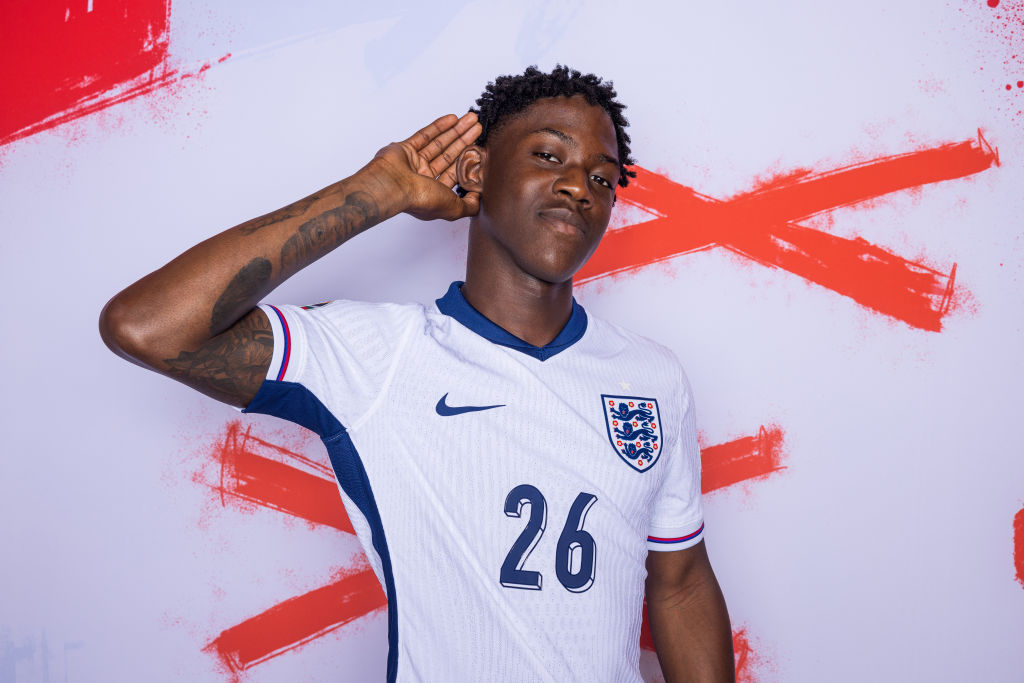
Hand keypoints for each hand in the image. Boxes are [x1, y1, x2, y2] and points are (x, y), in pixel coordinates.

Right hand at [368, 112, 482, 221]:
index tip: (480, 149)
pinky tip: (453, 119)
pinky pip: (424, 135)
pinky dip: (439, 126)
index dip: (468, 162)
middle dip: (464, 140)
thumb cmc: (420, 199)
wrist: (393, 186)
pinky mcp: (405, 149)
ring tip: (470, 118)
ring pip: (438, 143)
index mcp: (433, 193)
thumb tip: (478, 199)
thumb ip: (469, 206)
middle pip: (449, 155)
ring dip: (455, 130)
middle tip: (478, 127)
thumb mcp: (454, 208)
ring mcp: (413, 162)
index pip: (454, 174)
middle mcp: (423, 178)